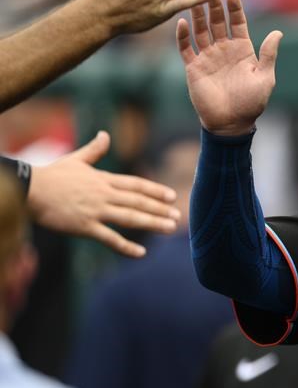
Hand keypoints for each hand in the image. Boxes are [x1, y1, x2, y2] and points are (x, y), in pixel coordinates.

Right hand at [27, 131, 179, 257]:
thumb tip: (105, 134)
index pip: (136, 185)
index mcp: (103, 179)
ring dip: (152, 223)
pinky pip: (110, 238)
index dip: (155, 191)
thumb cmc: (51, 175)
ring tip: (170, 228)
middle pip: (138, 201)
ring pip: (130, 218)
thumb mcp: (75, 160)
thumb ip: (94, 150)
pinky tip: (141, 253)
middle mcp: (104, 194)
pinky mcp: (84, 226)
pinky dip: (126, 246)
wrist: (29, 189)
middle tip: (178, 216)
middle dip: (160, 209)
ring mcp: (95, 211)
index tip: (172, 196)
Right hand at [177, 0, 282, 134]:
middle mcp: (224, 49)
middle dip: (214, 6)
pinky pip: (185, 47)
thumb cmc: (251, 103)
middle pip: (217, 22)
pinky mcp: (193, 67)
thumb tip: (278, 32)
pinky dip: (182, 35)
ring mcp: (208, 57)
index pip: (237, 23)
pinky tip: (181, 21)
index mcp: (242, 49)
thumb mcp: (265, 77)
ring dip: (197, 15)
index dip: (235, 9)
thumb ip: (268, 54)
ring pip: (200, 30)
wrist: (231, 124)